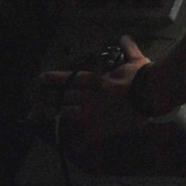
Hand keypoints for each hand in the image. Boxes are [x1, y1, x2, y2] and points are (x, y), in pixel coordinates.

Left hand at [38, 36, 152, 148]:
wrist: (152, 94)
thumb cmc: (144, 76)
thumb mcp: (136, 60)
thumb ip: (128, 49)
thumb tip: (124, 37)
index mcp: (97, 80)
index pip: (71, 78)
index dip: (55, 79)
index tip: (41, 78)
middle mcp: (90, 96)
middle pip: (63, 97)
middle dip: (47, 97)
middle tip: (33, 98)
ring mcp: (93, 112)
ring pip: (67, 113)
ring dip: (51, 114)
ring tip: (34, 115)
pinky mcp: (101, 128)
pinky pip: (86, 138)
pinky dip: (77, 144)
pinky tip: (67, 149)